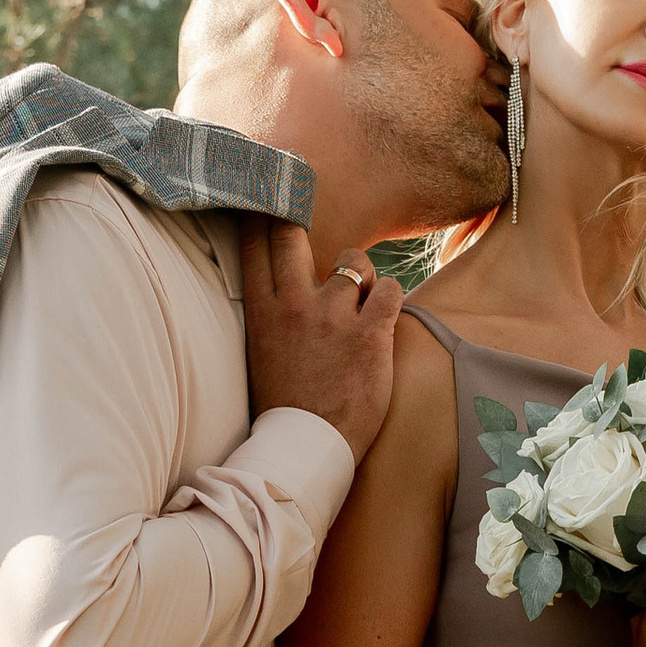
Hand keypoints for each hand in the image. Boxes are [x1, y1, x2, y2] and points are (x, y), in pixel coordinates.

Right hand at [241, 218, 406, 459]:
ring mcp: (333, 318)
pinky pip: (390, 289)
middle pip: (293, 233)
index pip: (253, 245)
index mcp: (262, 313)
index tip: (269, 196)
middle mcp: (295, 306)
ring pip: (354, 261)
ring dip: (362, 274)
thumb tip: (279, 286)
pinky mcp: (370, 335)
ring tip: (362, 299)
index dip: (261, 213)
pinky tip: (385, 315)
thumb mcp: (261, 353)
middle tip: (315, 212)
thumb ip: (270, 314)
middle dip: (302, 216)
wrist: (307, 450)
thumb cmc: (286, 407)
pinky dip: (391, 297)